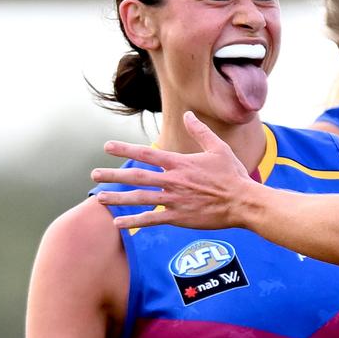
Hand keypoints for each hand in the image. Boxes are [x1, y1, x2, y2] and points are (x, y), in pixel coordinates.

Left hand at [91, 111, 252, 231]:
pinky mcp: (179, 217)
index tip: (107, 146)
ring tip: (99, 196)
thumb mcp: (218, 148)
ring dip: (117, 197)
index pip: (146, 154)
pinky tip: (118, 222)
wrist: (244, 202)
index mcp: (180, 163)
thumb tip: (188, 115)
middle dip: (113, 175)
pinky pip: (152, 219)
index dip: (125, 149)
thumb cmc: (233, 175)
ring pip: (139, 198)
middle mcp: (173, 180)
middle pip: (136, 176)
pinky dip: (134, 221)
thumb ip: (200, 131)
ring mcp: (175, 200)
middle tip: (94, 174)